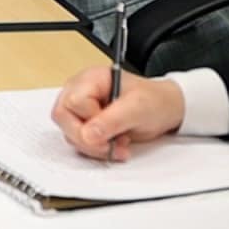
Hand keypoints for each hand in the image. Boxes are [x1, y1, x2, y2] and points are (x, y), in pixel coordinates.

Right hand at [52, 66, 185, 160]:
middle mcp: (79, 91)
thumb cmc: (155, 101)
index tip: (111, 130)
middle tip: (110, 145)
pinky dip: (95, 148)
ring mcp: (80, 108)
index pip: (72, 103)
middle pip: (63, 117)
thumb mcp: (137, 108)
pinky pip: (77, 139)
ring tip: (118, 145)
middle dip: (87, 138)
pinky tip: (113, 145)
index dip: (89, 120)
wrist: (166, 109)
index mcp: (90, 79)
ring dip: (93, 146)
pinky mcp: (84, 122)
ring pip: (68, 132)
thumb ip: (111, 120)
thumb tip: (87, 135)